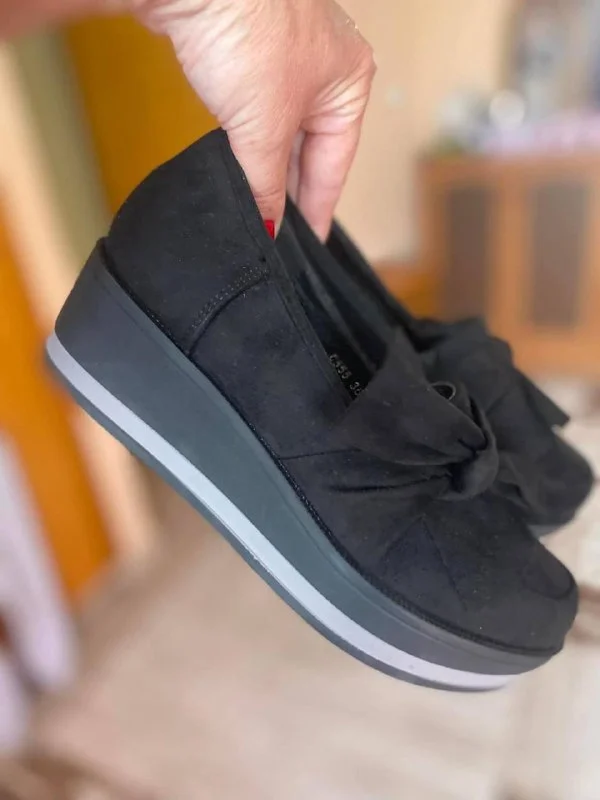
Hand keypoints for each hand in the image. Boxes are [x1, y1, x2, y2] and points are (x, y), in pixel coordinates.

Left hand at [135, 0, 375, 238]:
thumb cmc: (247, 26)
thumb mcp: (263, 126)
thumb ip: (265, 184)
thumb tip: (268, 226)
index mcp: (350, 83)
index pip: (334, 166)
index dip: (317, 209)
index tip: (308, 245)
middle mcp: (325, 67)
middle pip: (310, 148)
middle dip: (290, 190)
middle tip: (278, 233)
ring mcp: (287, 55)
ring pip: (282, 130)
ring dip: (267, 166)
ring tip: (258, 207)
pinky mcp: (248, 49)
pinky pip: (257, 110)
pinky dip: (248, 141)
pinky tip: (237, 164)